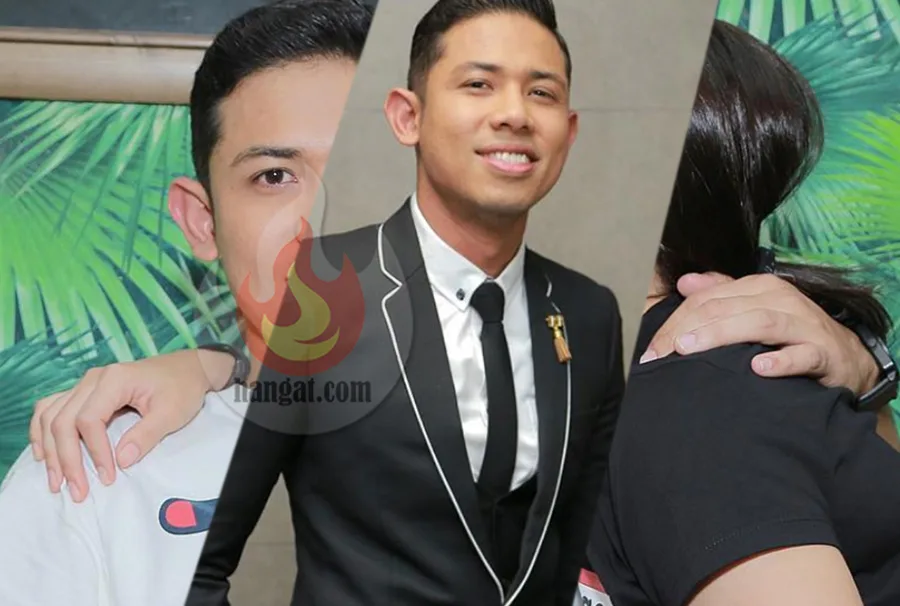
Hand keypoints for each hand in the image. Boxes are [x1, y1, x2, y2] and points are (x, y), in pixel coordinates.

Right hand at [29, 348, 234, 501]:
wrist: (188, 368)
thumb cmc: (182, 388)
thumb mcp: (172, 413)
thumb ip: (146, 435)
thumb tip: (120, 461)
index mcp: (114, 380)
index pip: (89, 420)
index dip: (94, 452)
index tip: (107, 477)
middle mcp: (92, 379)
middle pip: (62, 420)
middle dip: (66, 459)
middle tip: (76, 491)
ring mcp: (86, 383)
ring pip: (50, 415)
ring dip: (49, 450)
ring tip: (56, 481)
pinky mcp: (85, 391)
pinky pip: (51, 408)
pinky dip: (42, 431)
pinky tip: (43, 453)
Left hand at [641, 272, 879, 394]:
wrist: (846, 359)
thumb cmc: (790, 335)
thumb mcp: (753, 309)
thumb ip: (719, 295)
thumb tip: (684, 282)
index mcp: (758, 288)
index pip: (707, 300)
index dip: (674, 322)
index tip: (651, 351)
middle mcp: (780, 300)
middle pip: (725, 308)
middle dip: (687, 329)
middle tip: (660, 354)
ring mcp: (804, 325)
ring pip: (759, 322)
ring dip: (722, 334)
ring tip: (690, 349)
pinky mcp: (824, 353)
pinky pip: (802, 355)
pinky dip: (780, 361)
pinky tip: (758, 369)